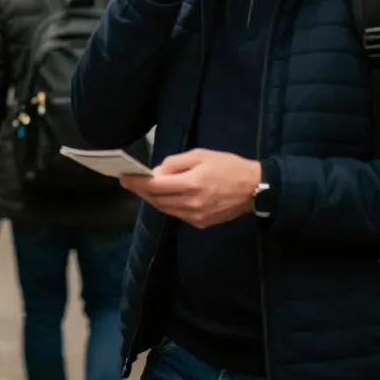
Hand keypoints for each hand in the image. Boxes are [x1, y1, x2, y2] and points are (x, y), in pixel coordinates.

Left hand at [119, 149, 260, 228]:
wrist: (255, 189)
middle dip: (141, 191)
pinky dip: (167, 206)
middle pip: (156, 200)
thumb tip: (156, 173)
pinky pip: (176, 214)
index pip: (155, 186)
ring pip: (164, 209)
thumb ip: (175, 163)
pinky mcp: (200, 223)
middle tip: (129, 182)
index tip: (123, 177)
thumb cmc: (228, 167)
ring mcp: (195, 217)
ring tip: (144, 189)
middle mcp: (191, 204)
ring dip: (152, 199)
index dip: (137, 183)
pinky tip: (164, 197)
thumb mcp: (200, 156)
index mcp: (191, 184)